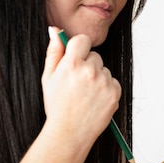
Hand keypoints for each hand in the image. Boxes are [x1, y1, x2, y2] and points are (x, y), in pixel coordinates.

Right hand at [41, 27, 120, 146]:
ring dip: (97, 78)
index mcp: (72, 64)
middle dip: (87, 65)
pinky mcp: (115, 93)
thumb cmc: (57, 105)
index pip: (82, 40)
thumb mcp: (48, 77)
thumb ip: (53, 52)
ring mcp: (105, 82)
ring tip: (85, 94)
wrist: (70, 132)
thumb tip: (55, 30)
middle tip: (77, 83)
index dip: (78, 48)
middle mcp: (90, 71)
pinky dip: (106, 88)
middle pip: (94, 56)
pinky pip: (113, 82)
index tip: (76, 56)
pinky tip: (94, 99)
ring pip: (104, 70)